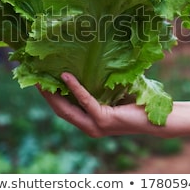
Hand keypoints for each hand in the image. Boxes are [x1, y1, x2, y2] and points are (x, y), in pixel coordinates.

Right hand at [38, 72, 166, 136]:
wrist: (155, 118)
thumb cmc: (135, 103)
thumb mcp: (110, 94)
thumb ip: (96, 86)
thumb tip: (83, 63)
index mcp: (89, 122)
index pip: (63, 110)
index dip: (49, 96)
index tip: (39, 80)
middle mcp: (89, 127)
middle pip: (60, 110)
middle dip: (45, 94)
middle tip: (34, 77)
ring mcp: (95, 126)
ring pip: (66, 108)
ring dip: (53, 92)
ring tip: (43, 77)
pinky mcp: (103, 120)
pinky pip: (85, 101)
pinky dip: (74, 87)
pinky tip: (66, 76)